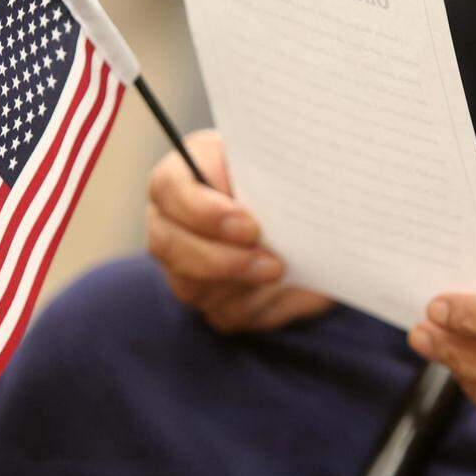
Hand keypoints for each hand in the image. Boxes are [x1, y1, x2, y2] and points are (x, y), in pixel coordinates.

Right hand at [146, 129, 333, 332]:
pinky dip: (257, 305)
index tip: (248, 224)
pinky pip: (223, 313)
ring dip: (241, 283)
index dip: (202, 210)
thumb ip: (267, 168)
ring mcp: (183, 267)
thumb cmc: (283, 178)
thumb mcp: (277, 163)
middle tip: (270, 260)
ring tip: (280, 270)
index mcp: (182, 176)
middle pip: (169, 246)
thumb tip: (281, 184)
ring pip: (192, 287)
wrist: (308, 216)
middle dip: (222, 259)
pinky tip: (283, 288)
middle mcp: (170, 223)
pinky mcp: (211, 301)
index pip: (167, 188)